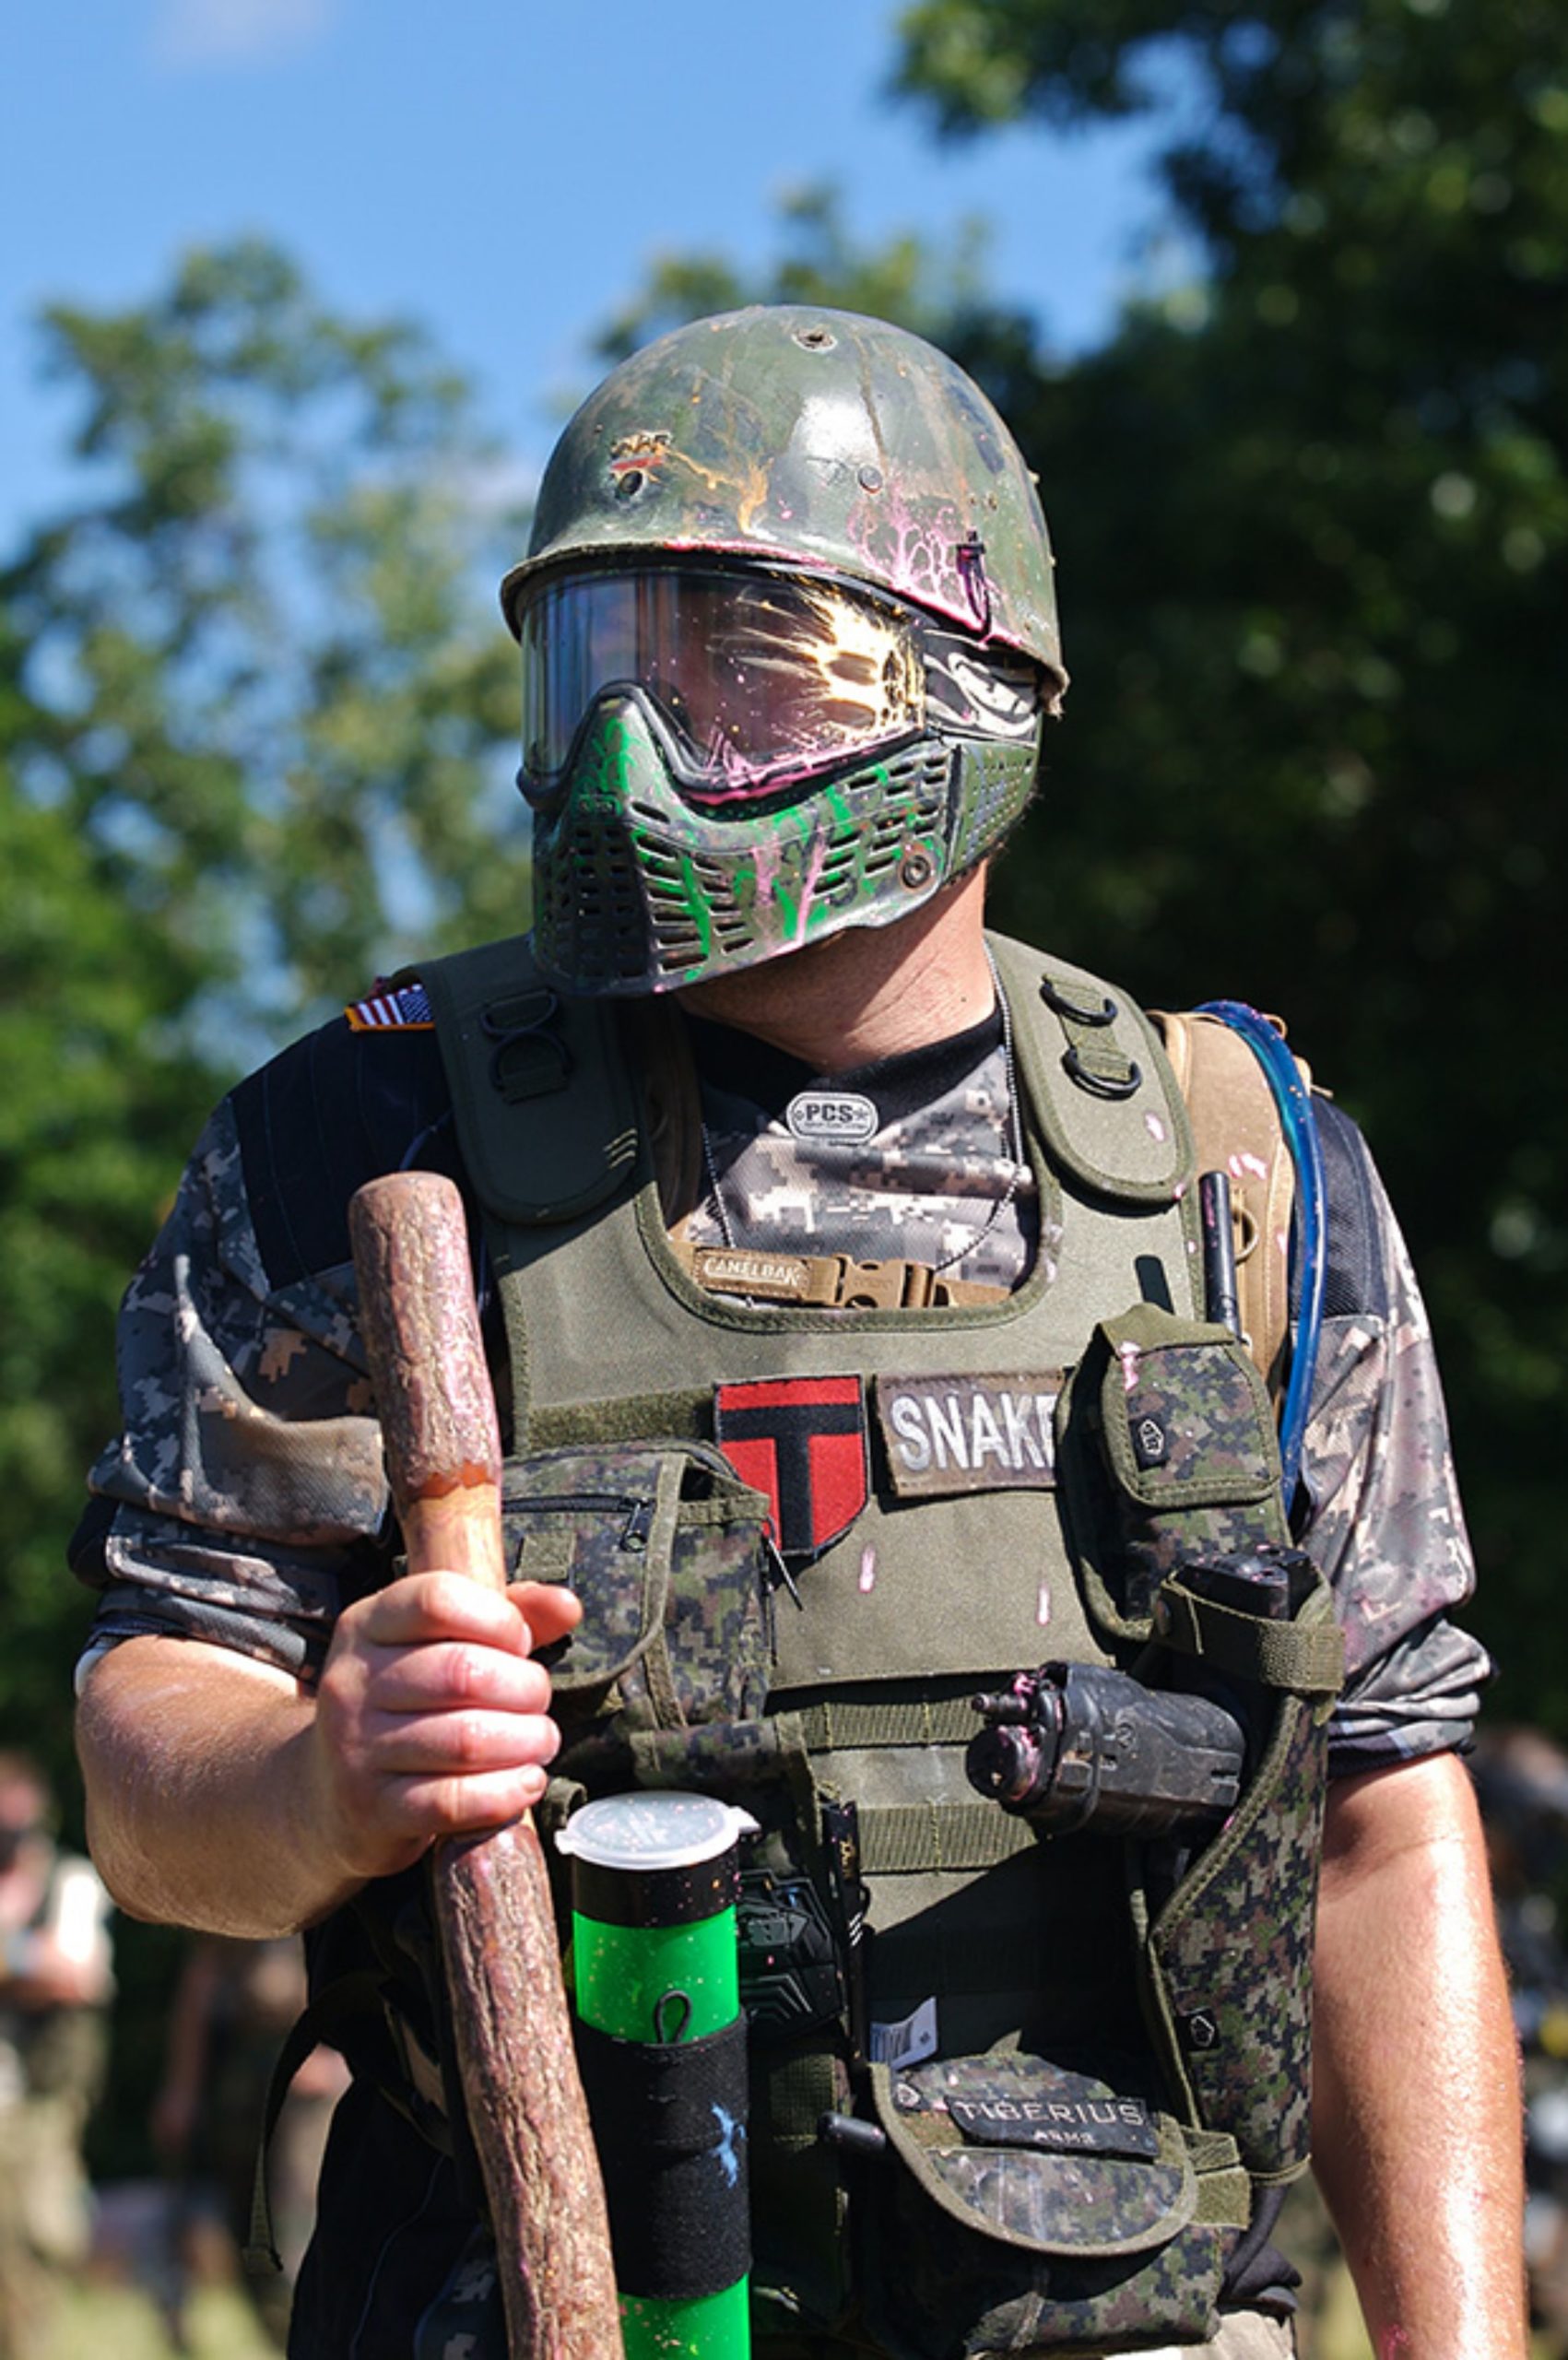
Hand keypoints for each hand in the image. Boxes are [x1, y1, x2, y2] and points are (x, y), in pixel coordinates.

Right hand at [306, 1575, 581, 1885]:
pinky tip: (526, 1781)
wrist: (328, 1793)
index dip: (498, 1619)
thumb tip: (567, 1605)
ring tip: (541, 1740)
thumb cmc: (406, 1705)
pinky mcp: (371, 1808)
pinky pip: (454, 1800)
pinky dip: (506, 1792)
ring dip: (526, 1741)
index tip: (520, 1644)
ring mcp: (356, 1747)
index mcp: (367, 1625)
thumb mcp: (441, 1645)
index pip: (437, 1600)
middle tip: (540, 1702)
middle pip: (463, 1672)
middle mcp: (351, 1682)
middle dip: (526, 1687)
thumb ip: (506, 1615)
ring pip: (466, 1740)